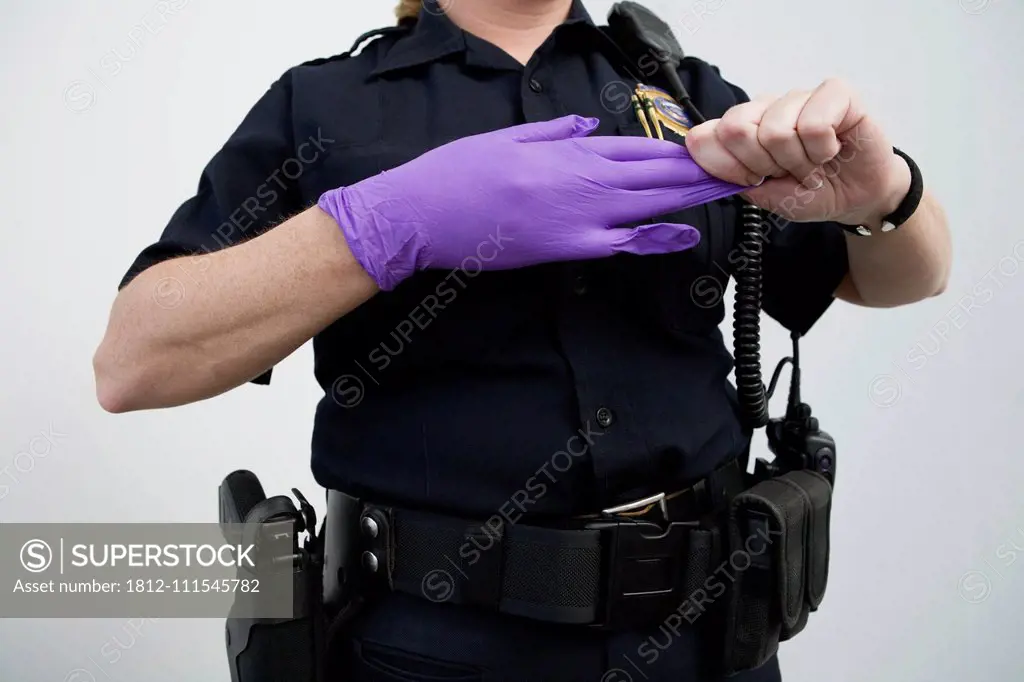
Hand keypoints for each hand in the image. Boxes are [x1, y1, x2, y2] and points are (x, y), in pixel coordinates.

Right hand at [318, 115, 744, 289]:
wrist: (423, 213)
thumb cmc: (457, 173)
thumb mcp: (506, 136)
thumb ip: (554, 131)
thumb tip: (589, 127)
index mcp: (567, 149)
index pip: (637, 146)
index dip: (677, 148)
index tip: (707, 147)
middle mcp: (581, 178)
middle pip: (654, 173)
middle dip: (698, 171)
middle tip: (740, 167)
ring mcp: (577, 215)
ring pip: (648, 202)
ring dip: (690, 197)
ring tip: (728, 192)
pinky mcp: (566, 247)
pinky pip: (621, 243)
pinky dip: (655, 238)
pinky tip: (684, 234)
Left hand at [685, 79, 911, 227]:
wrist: (858, 198)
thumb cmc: (811, 192)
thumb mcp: (763, 196)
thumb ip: (728, 174)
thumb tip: (696, 144)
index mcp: (740, 129)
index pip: (705, 136)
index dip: (728, 167)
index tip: (753, 180)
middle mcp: (765, 107)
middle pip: (737, 129)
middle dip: (763, 165)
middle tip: (787, 172)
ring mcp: (798, 97)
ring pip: (776, 129)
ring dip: (799, 161)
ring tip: (813, 164)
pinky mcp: (835, 93)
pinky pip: (814, 123)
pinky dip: (823, 148)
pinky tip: (833, 149)